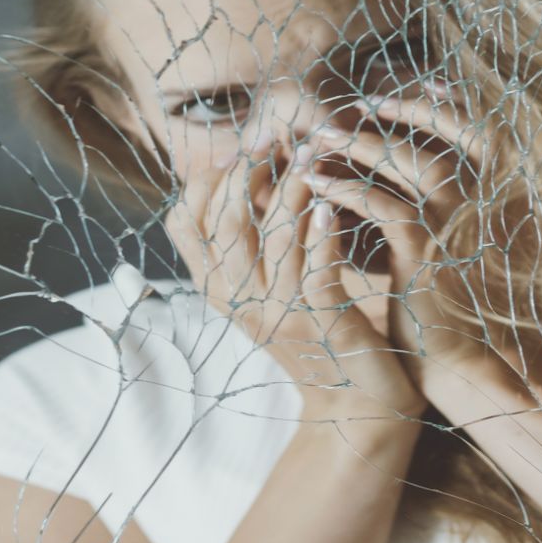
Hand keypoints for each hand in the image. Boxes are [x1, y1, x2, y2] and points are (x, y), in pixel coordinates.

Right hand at [166, 141, 424, 424]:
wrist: (356, 403)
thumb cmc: (318, 335)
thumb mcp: (270, 289)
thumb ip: (252, 242)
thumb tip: (247, 170)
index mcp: (219, 291)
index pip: (185, 224)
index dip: (208, 180)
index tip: (238, 148)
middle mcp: (239, 302)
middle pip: (225, 226)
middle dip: (247, 173)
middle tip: (272, 139)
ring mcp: (279, 315)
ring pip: (274, 241)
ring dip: (291, 191)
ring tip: (308, 156)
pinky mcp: (322, 324)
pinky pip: (317, 272)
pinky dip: (324, 236)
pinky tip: (332, 207)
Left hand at [298, 96, 541, 418]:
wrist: (453, 363)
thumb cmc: (437, 302)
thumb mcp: (432, 242)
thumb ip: (417, 201)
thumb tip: (369, 160)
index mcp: (497, 198)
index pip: (475, 133)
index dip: (439, 109)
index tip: (391, 96)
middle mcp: (489, 205)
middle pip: (448, 137)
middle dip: (398, 116)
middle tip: (350, 109)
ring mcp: (464, 228)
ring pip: (416, 165)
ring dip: (365, 146)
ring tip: (321, 139)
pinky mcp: (432, 255)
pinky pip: (388, 209)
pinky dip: (349, 191)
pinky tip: (317, 186)